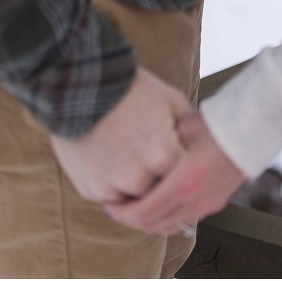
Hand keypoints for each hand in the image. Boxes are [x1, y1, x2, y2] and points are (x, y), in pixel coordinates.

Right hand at [50, 67, 191, 203]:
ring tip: (128, 150)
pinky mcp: (90, 190)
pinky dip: (112, 182)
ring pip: (134, 197)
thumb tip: (201, 142)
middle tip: (148, 149)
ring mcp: (112, 187)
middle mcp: (139, 178)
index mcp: (163, 155)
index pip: (183, 175)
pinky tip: (109, 155)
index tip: (173, 147)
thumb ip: (189, 127)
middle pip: (159, 189)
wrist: (80, 84)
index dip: (178, 159)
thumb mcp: (171, 99)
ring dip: (134, 182)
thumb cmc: (130, 88)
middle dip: (157, 174)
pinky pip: (110, 196)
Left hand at [105, 111, 244, 233]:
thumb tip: (138, 148)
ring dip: (150, 220)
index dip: (122, 212)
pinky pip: (185, 219)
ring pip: (170, 226)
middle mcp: (196, 200)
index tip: (110, 203)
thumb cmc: (218, 122)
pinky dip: (168, 216)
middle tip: (118, 206)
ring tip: (136, 204)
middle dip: (132, 219)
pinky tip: (160, 200)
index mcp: (184, 182)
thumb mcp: (182, 126)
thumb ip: (159, 143)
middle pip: (154, 225)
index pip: (144, 213)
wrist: (253, 127)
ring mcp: (208, 205)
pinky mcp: (216, 203)